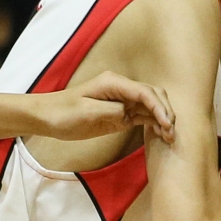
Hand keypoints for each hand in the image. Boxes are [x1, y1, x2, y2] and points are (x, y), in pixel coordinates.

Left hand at [35, 72, 176, 144]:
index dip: (159, 107)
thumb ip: (112, 111)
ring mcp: (122, 101)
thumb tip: (131, 113)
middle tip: (172, 133)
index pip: (144, 92)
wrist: (48, 117)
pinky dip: (154, 124)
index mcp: (114, 83)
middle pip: (153, 95)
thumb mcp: (87, 113)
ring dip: (163, 119)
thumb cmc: (64, 113)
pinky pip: (143, 116)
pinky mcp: (121, 114)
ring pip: (151, 106)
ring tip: (170, 137)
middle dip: (166, 111)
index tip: (167, 124)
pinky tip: (161, 135)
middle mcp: (121, 89)